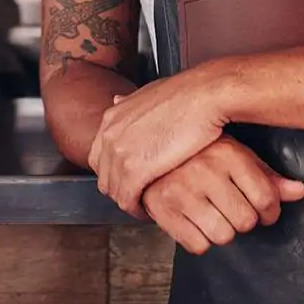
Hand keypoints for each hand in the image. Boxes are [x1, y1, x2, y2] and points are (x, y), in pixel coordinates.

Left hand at [89, 66, 229, 215]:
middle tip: (139, 196)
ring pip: (114, 190)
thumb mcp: (150, 93)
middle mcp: (109, 135)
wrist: (203, 96)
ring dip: (129, 201)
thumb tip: (117, 101)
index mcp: (112, 118)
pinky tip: (151, 211)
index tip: (131, 179)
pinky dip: (137, 209)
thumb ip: (130, 104)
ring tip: (147, 206)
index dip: (114, 172)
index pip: (99, 156)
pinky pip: (127, 199)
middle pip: (104, 176)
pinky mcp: (134, 170)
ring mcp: (119, 153)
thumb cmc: (187, 95)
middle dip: (120, 188)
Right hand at [141, 137, 303, 255]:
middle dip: (244, 220)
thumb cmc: (197, 153)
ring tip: (213, 214)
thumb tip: (300, 192)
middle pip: (246, 221)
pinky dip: (199, 239)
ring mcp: (181, 191)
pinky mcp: (163, 210)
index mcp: (227, 153)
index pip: (265, 198)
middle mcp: (204, 170)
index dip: (270, 211)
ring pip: (223, 236)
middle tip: (233, 209)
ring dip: (222, 231)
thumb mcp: (235, 155)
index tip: (264, 210)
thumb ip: (267, 176)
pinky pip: (197, 246)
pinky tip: (194, 221)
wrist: (145, 148)